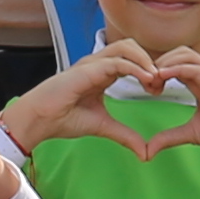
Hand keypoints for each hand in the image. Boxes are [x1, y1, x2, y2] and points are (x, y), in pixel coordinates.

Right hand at [0, 41, 182, 156]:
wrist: (40, 120)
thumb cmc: (63, 119)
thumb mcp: (102, 126)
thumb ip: (124, 135)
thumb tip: (144, 152)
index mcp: (101, 72)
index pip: (131, 60)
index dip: (148, 71)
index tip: (158, 90)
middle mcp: (97, 63)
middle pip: (131, 46)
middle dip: (149, 61)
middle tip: (160, 83)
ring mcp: (92, 63)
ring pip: (126, 47)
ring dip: (145, 60)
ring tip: (156, 79)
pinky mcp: (88, 68)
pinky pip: (117, 61)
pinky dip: (135, 68)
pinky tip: (147, 80)